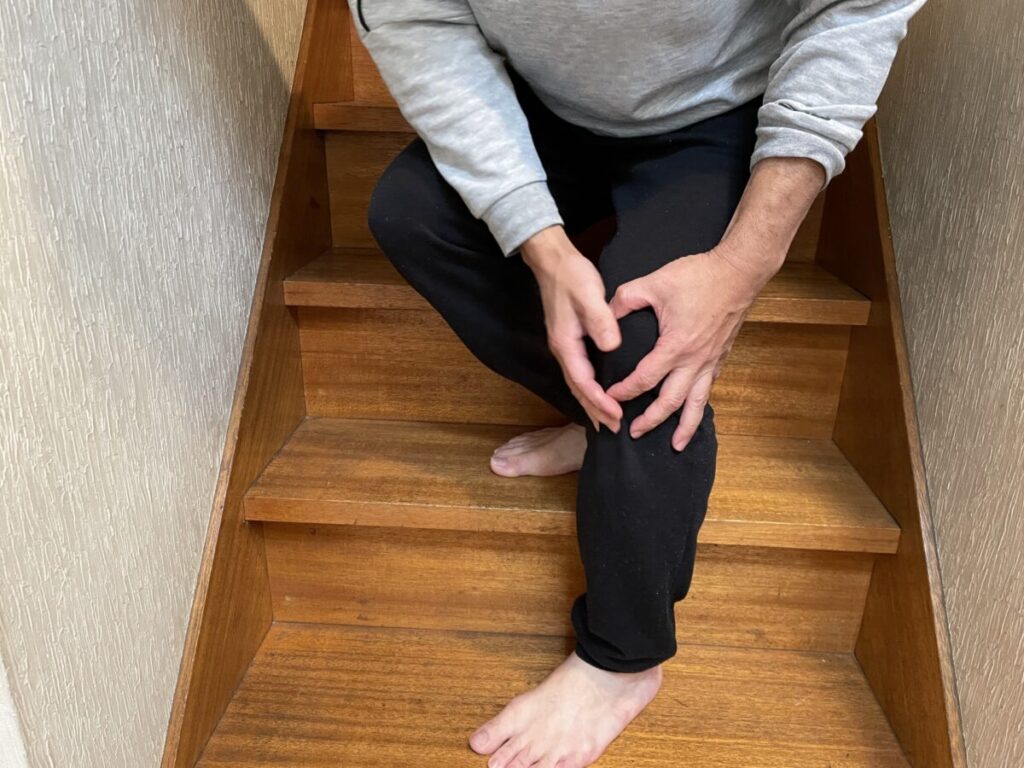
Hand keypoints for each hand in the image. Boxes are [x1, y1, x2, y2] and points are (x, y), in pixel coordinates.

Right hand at [522, 227, 622, 432]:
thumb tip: (612, 346)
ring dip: (592, 403)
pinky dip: (589, 388)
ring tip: (607, 420)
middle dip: (595, 410)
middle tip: (614, 429)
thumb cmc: (571, 276)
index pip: (582, 382)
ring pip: (578, 383)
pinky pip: (580, 372)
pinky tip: (599, 393)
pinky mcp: (569, 340)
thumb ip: (601, 321)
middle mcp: (562, 350)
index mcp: (565, 344)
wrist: (553, 261)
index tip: (616, 415)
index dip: (599, 401)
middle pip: (578, 389)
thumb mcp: (589, 295)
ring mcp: (564, 346)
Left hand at [607, 243, 779, 450]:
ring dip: (684, 427)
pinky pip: (709, 389)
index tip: (609, 396)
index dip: (625, 391)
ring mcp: (711, 361)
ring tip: (675, 445)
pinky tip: (693, 413)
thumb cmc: (699, 276)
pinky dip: (700, 406)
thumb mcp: (655, 282)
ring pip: (696, 403)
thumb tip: (605, 313)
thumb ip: (626, 298)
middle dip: (651, 420)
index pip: (645, 379)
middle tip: (633, 432)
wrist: (739, 271)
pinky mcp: (721, 357)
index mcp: (675, 346)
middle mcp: (695, 360)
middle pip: (670, 402)